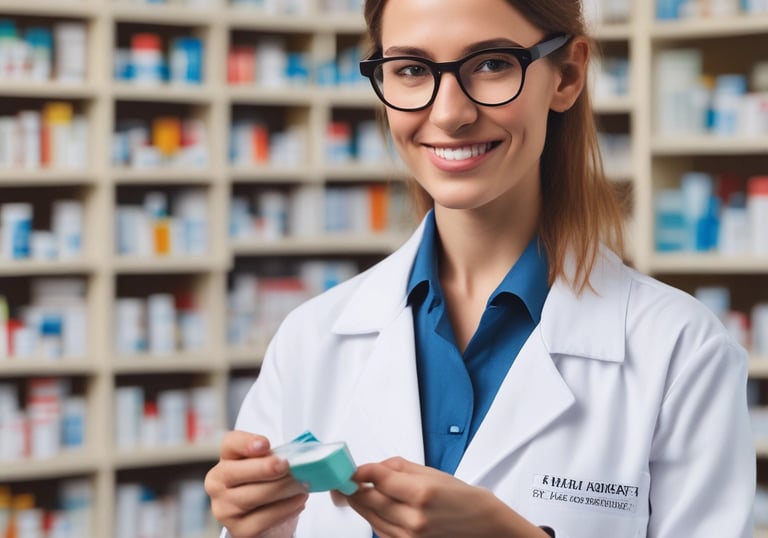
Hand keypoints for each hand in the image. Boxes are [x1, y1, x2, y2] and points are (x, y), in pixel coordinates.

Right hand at [204, 430, 308, 537]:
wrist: (269, 517)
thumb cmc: (269, 482)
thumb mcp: (270, 463)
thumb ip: (276, 456)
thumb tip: (297, 457)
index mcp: (227, 458)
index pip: (230, 444)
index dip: (246, 443)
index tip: (265, 444)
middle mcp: (217, 483)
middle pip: (236, 471)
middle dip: (265, 468)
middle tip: (287, 465)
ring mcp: (225, 509)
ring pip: (254, 496)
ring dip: (283, 488)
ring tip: (303, 483)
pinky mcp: (239, 530)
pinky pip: (265, 518)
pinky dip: (287, 508)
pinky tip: (300, 500)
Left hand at [338, 457, 548, 537]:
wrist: (482, 526)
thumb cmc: (461, 497)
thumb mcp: (430, 472)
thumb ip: (395, 468)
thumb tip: (370, 468)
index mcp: (421, 494)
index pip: (377, 479)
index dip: (359, 472)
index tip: (351, 467)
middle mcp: (413, 519)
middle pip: (367, 500)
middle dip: (352, 487)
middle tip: (342, 478)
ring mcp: (409, 537)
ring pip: (369, 516)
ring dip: (359, 502)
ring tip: (355, 489)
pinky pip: (378, 530)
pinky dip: (372, 516)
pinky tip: (374, 506)